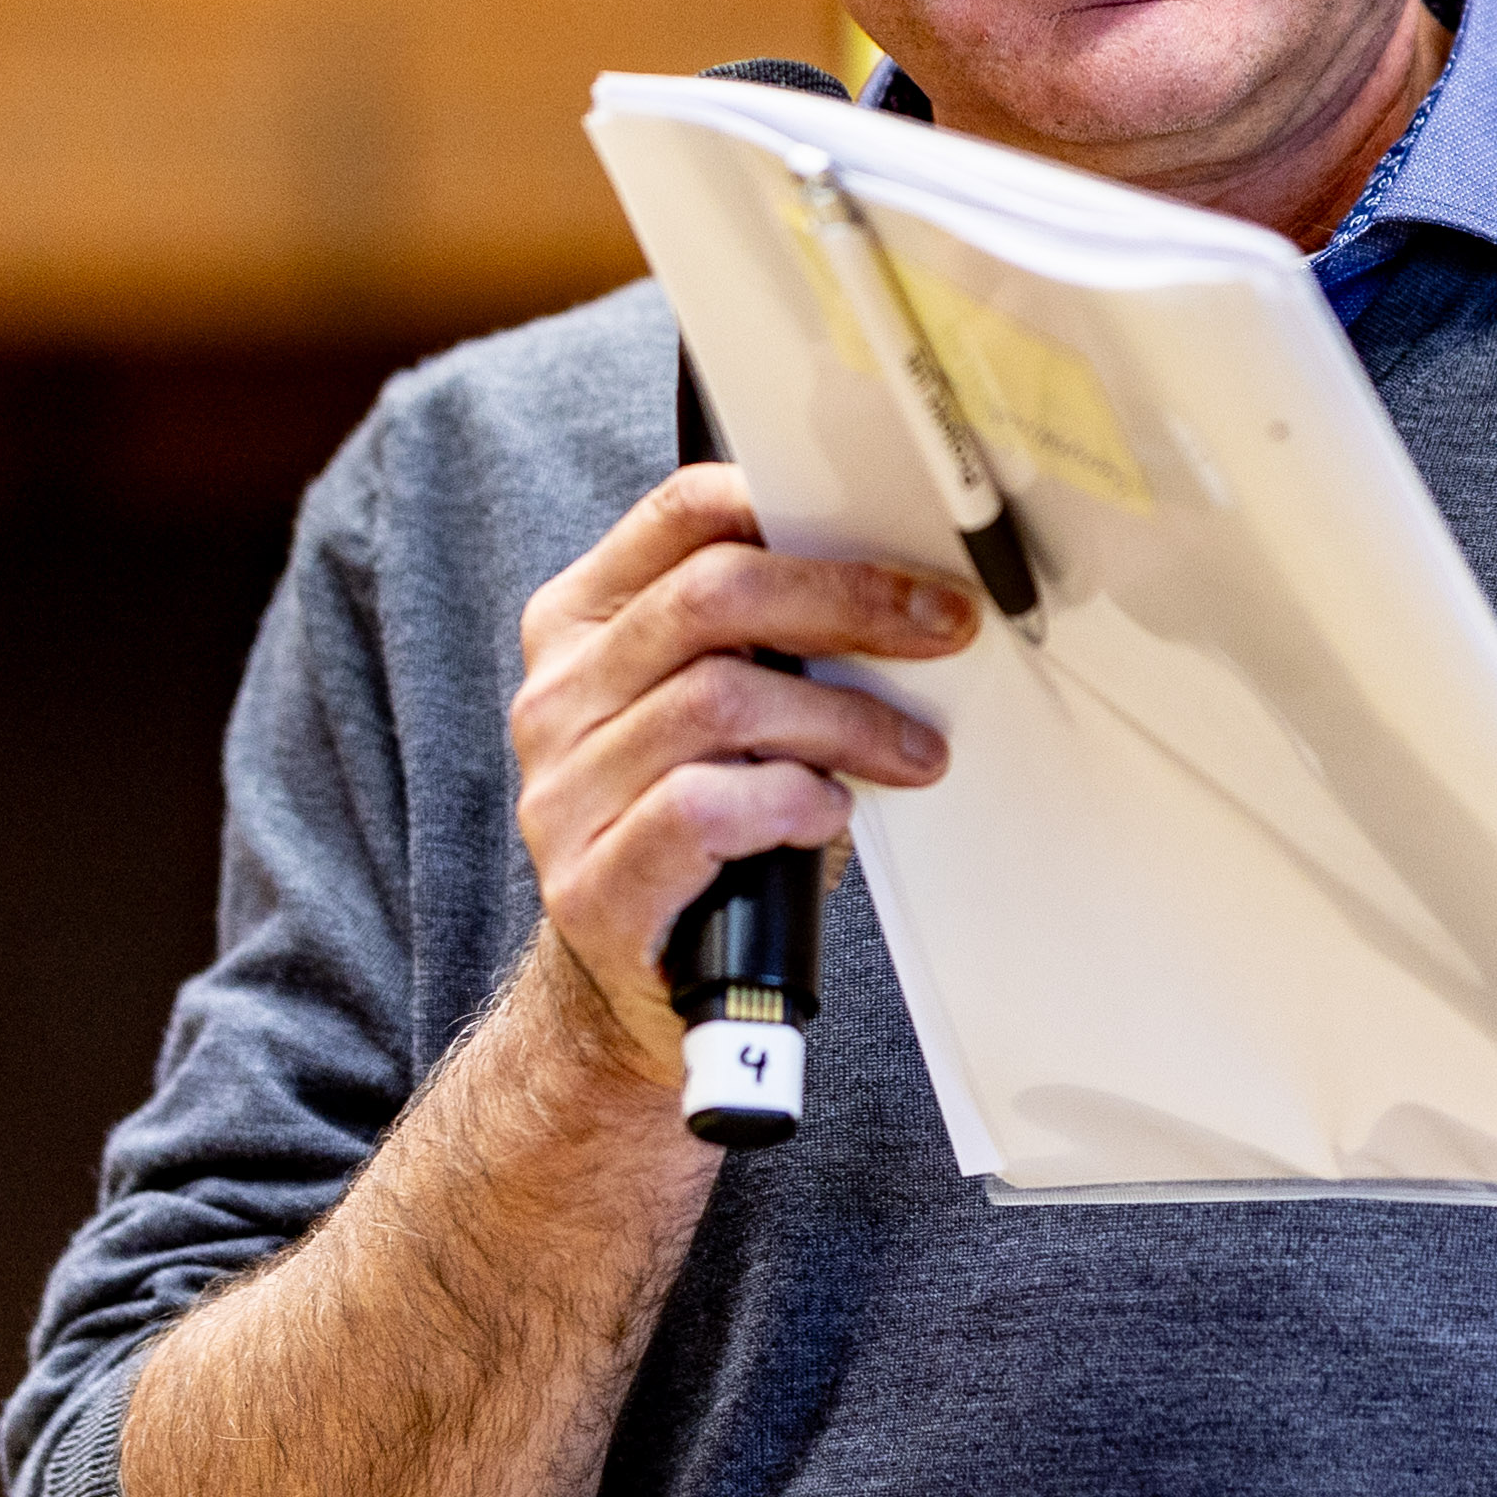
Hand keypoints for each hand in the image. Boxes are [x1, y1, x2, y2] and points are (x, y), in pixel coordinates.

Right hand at [505, 467, 978, 1087]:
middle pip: (712, 597)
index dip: (793, 509)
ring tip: (910, 751)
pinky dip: (788, 800)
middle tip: (941, 628)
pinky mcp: (592, 883)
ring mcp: (561, 791)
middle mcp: (556, 697)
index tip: (900, 546)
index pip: (678, 516)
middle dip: (849, 603)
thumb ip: (770, 640)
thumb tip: (906, 583)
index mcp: (581, 627)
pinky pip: (700, 807)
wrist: (642, 987)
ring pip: (719, 700)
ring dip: (843, 719)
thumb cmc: (707, 832)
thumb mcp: (730, 713)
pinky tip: (828, 810)